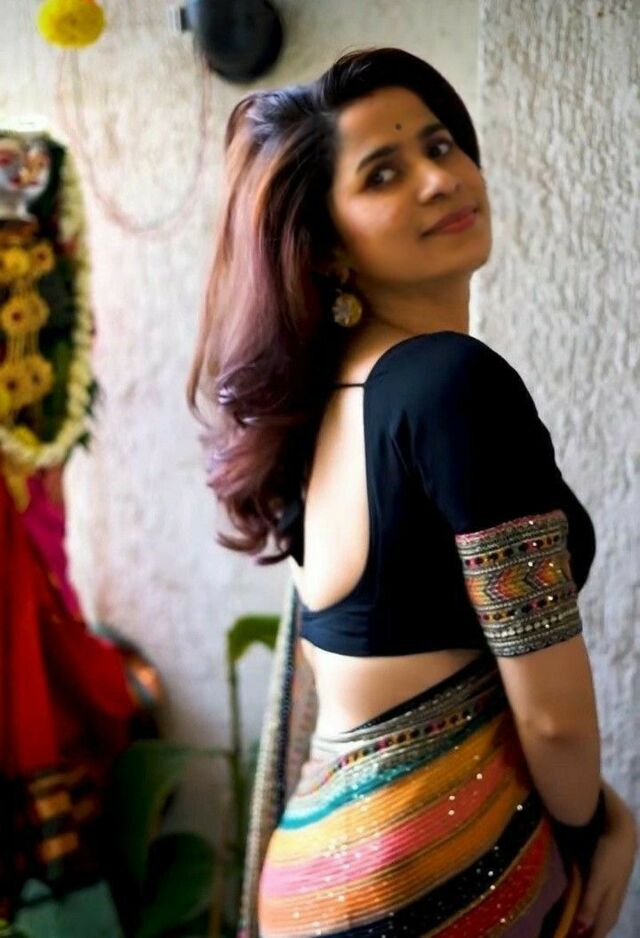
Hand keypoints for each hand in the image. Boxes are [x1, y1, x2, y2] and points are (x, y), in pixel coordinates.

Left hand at [571, 781, 637, 937]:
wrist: (621, 826)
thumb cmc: (609, 853)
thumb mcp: (599, 878)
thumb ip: (591, 901)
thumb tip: (582, 929)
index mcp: (613, 897)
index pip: (604, 923)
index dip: (594, 935)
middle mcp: (616, 892)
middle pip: (607, 917)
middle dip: (596, 929)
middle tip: (581, 936)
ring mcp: (615, 880)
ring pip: (607, 906)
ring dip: (597, 917)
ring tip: (586, 926)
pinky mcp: (611, 870)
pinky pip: (605, 894)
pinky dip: (598, 903)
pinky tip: (591, 900)